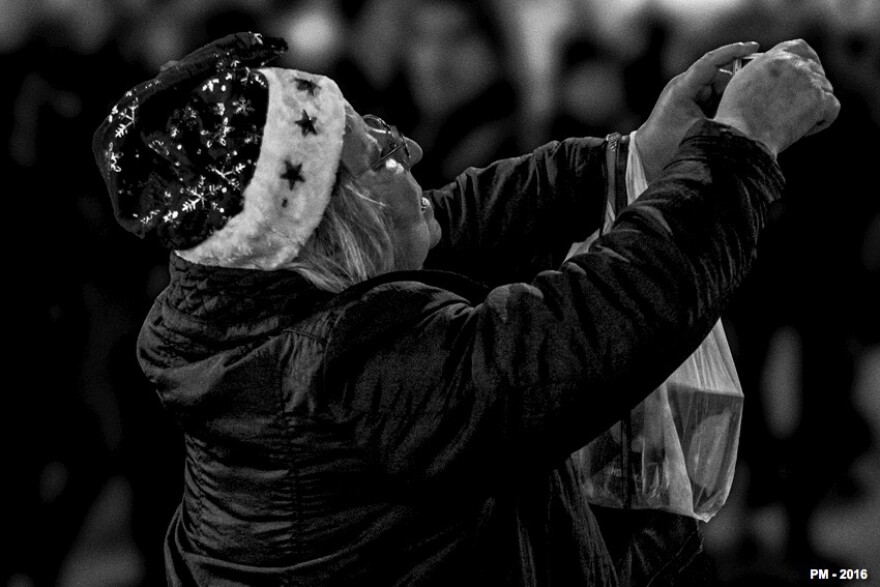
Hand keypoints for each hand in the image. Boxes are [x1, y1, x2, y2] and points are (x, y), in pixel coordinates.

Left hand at [633, 41, 759, 182]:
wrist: (645, 155)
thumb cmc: (666, 145)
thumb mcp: (697, 132)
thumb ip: (721, 115)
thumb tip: (748, 104)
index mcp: (682, 88)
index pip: (710, 61)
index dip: (733, 51)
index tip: (753, 46)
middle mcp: (685, 85)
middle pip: (720, 75)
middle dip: (736, 87)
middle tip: (750, 100)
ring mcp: (688, 93)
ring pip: (720, 87)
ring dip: (730, 100)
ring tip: (731, 118)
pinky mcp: (692, 101)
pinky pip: (715, 97)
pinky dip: (723, 105)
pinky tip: (727, 119)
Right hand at [713, 39, 839, 156]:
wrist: (743, 134)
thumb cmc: (737, 116)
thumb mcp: (743, 81)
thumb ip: (763, 72)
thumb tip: (776, 78)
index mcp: (775, 57)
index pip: (800, 48)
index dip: (807, 59)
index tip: (806, 71)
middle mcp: (795, 64)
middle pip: (816, 72)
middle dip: (811, 88)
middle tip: (798, 108)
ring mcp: (810, 81)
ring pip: (826, 90)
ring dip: (815, 105)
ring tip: (795, 122)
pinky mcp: (820, 101)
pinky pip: (832, 108)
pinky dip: (823, 120)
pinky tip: (805, 130)